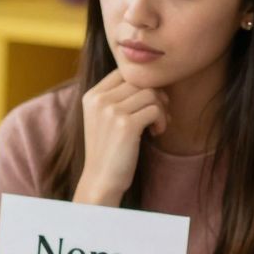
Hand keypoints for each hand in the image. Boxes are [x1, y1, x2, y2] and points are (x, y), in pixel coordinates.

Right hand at [75, 69, 166, 207]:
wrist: (101, 180)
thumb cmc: (109, 150)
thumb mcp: (104, 118)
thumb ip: (118, 96)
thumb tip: (152, 79)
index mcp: (91, 96)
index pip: (124, 72)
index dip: (142, 84)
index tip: (147, 102)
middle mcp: (99, 100)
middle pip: (140, 81)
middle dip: (156, 96)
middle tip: (158, 115)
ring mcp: (111, 111)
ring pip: (151, 93)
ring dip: (161, 109)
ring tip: (157, 125)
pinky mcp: (125, 125)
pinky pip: (155, 109)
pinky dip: (162, 120)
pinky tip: (155, 133)